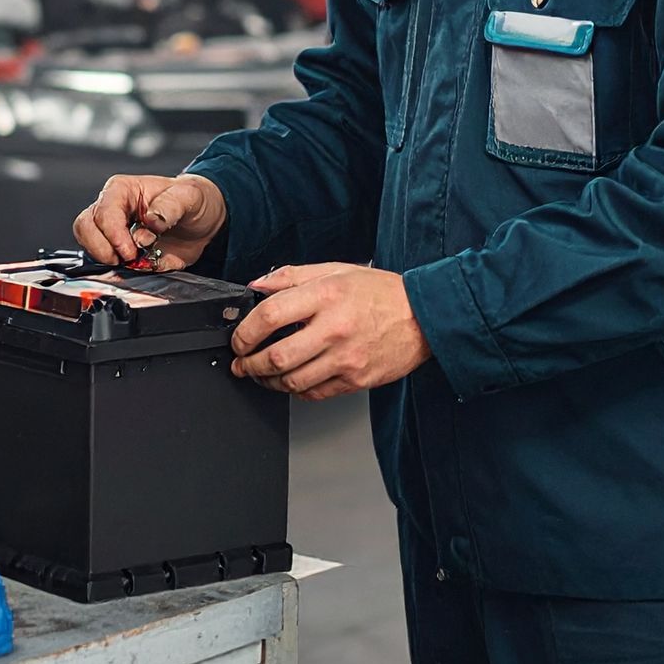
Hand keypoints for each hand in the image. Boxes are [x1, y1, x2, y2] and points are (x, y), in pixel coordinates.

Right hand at [73, 173, 226, 271]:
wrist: (201, 221)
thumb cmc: (192, 201)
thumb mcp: (189, 197)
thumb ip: (171, 205)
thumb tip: (150, 220)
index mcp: (123, 189)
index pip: (104, 213)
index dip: (115, 236)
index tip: (132, 250)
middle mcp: (112, 208)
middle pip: (85, 227)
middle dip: (103, 248)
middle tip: (128, 259)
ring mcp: (111, 230)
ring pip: (87, 243)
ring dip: (106, 258)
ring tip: (132, 260)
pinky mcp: (116, 249)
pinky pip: (101, 260)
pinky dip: (115, 268)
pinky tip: (136, 264)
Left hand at [230, 263, 430, 400]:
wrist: (423, 317)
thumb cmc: (379, 292)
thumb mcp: (335, 270)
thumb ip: (291, 276)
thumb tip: (256, 286)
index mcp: (326, 295)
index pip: (270, 315)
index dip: (245, 331)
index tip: (239, 338)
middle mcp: (335, 328)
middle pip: (277, 356)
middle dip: (249, 364)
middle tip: (241, 363)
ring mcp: (346, 358)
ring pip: (293, 381)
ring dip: (268, 381)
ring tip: (260, 374)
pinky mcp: (356, 380)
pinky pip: (315, 393)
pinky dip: (296, 390)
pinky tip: (290, 381)